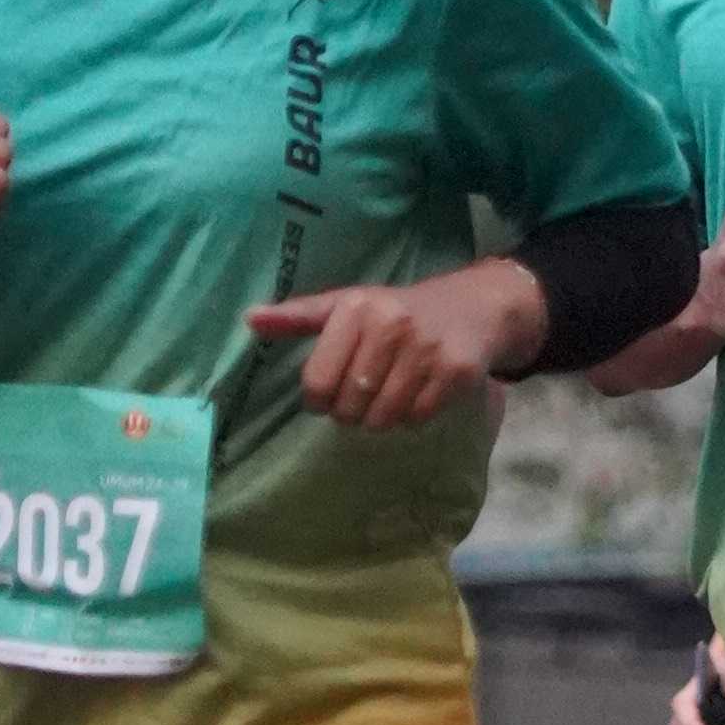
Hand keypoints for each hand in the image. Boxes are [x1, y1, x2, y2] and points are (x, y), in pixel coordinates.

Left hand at [250, 254, 539, 428]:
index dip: (319, 399)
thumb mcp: (347, 306)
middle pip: (349, 406)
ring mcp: (426, 349)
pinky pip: (417, 418)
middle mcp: (391, 325)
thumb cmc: (398, 311)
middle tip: (365, 393)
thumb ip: (298, 316)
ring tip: (390, 393)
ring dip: (382, 417)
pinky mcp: (456, 372)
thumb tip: (249, 320)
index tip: (330, 393)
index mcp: (355, 309)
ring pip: (383, 418)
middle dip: (352, 411)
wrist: (475, 306)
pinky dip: (413, 415)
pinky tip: (418, 392)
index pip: (317, 382)